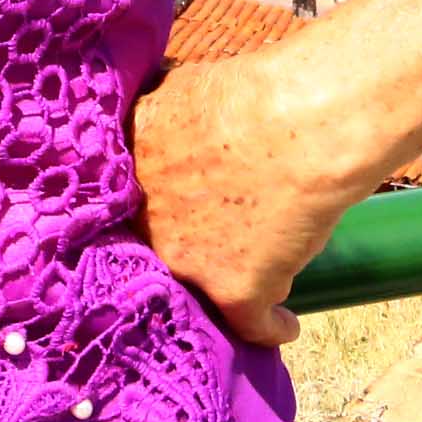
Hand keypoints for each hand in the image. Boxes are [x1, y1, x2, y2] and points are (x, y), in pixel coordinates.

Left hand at [128, 49, 379, 346]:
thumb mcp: (175, 95)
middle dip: (181, 248)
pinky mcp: (234, 292)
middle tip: (211, 247)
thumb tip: (163, 120)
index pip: (122, 208)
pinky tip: (284, 324)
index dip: (152, 211)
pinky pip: (251, 325)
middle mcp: (144, 223)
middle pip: (158, 249)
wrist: (299, 124)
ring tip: (250, 284)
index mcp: (125, 172)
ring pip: (201, 289)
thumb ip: (158, 121)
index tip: (170, 215)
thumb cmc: (250, 95)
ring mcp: (185, 262)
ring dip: (222, 290)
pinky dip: (272, 326)